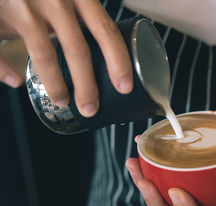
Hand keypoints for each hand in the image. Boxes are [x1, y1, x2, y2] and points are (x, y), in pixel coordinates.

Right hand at [0, 0, 132, 116]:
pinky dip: (6, 69)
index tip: (125, 87)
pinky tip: (15, 80)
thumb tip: (105, 59)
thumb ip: (82, 18)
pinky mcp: (0, 11)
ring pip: (45, 54)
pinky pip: (1, 50)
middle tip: (91, 108)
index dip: (119, 62)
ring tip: (62, 100)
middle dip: (87, 85)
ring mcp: (26, 4)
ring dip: (55, 84)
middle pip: (78, 49)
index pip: (107, 31)